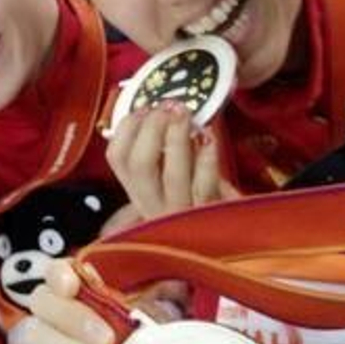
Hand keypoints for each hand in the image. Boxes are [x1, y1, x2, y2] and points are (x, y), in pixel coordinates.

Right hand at [106, 103, 231, 223]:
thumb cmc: (199, 201)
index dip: (128, 127)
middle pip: (140, 165)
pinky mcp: (209, 214)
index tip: (145, 108)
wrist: (227, 235)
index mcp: (138, 191)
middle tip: (167, 107)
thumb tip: (161, 110)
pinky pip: (206, 182)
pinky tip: (209, 138)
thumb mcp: (172, 178)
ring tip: (186, 115)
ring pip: (172, 174)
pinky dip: (207, 156)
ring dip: (178, 137)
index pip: (118, 158)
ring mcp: (182, 212)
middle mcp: (154, 204)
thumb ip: (162, 151)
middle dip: (152, 128)